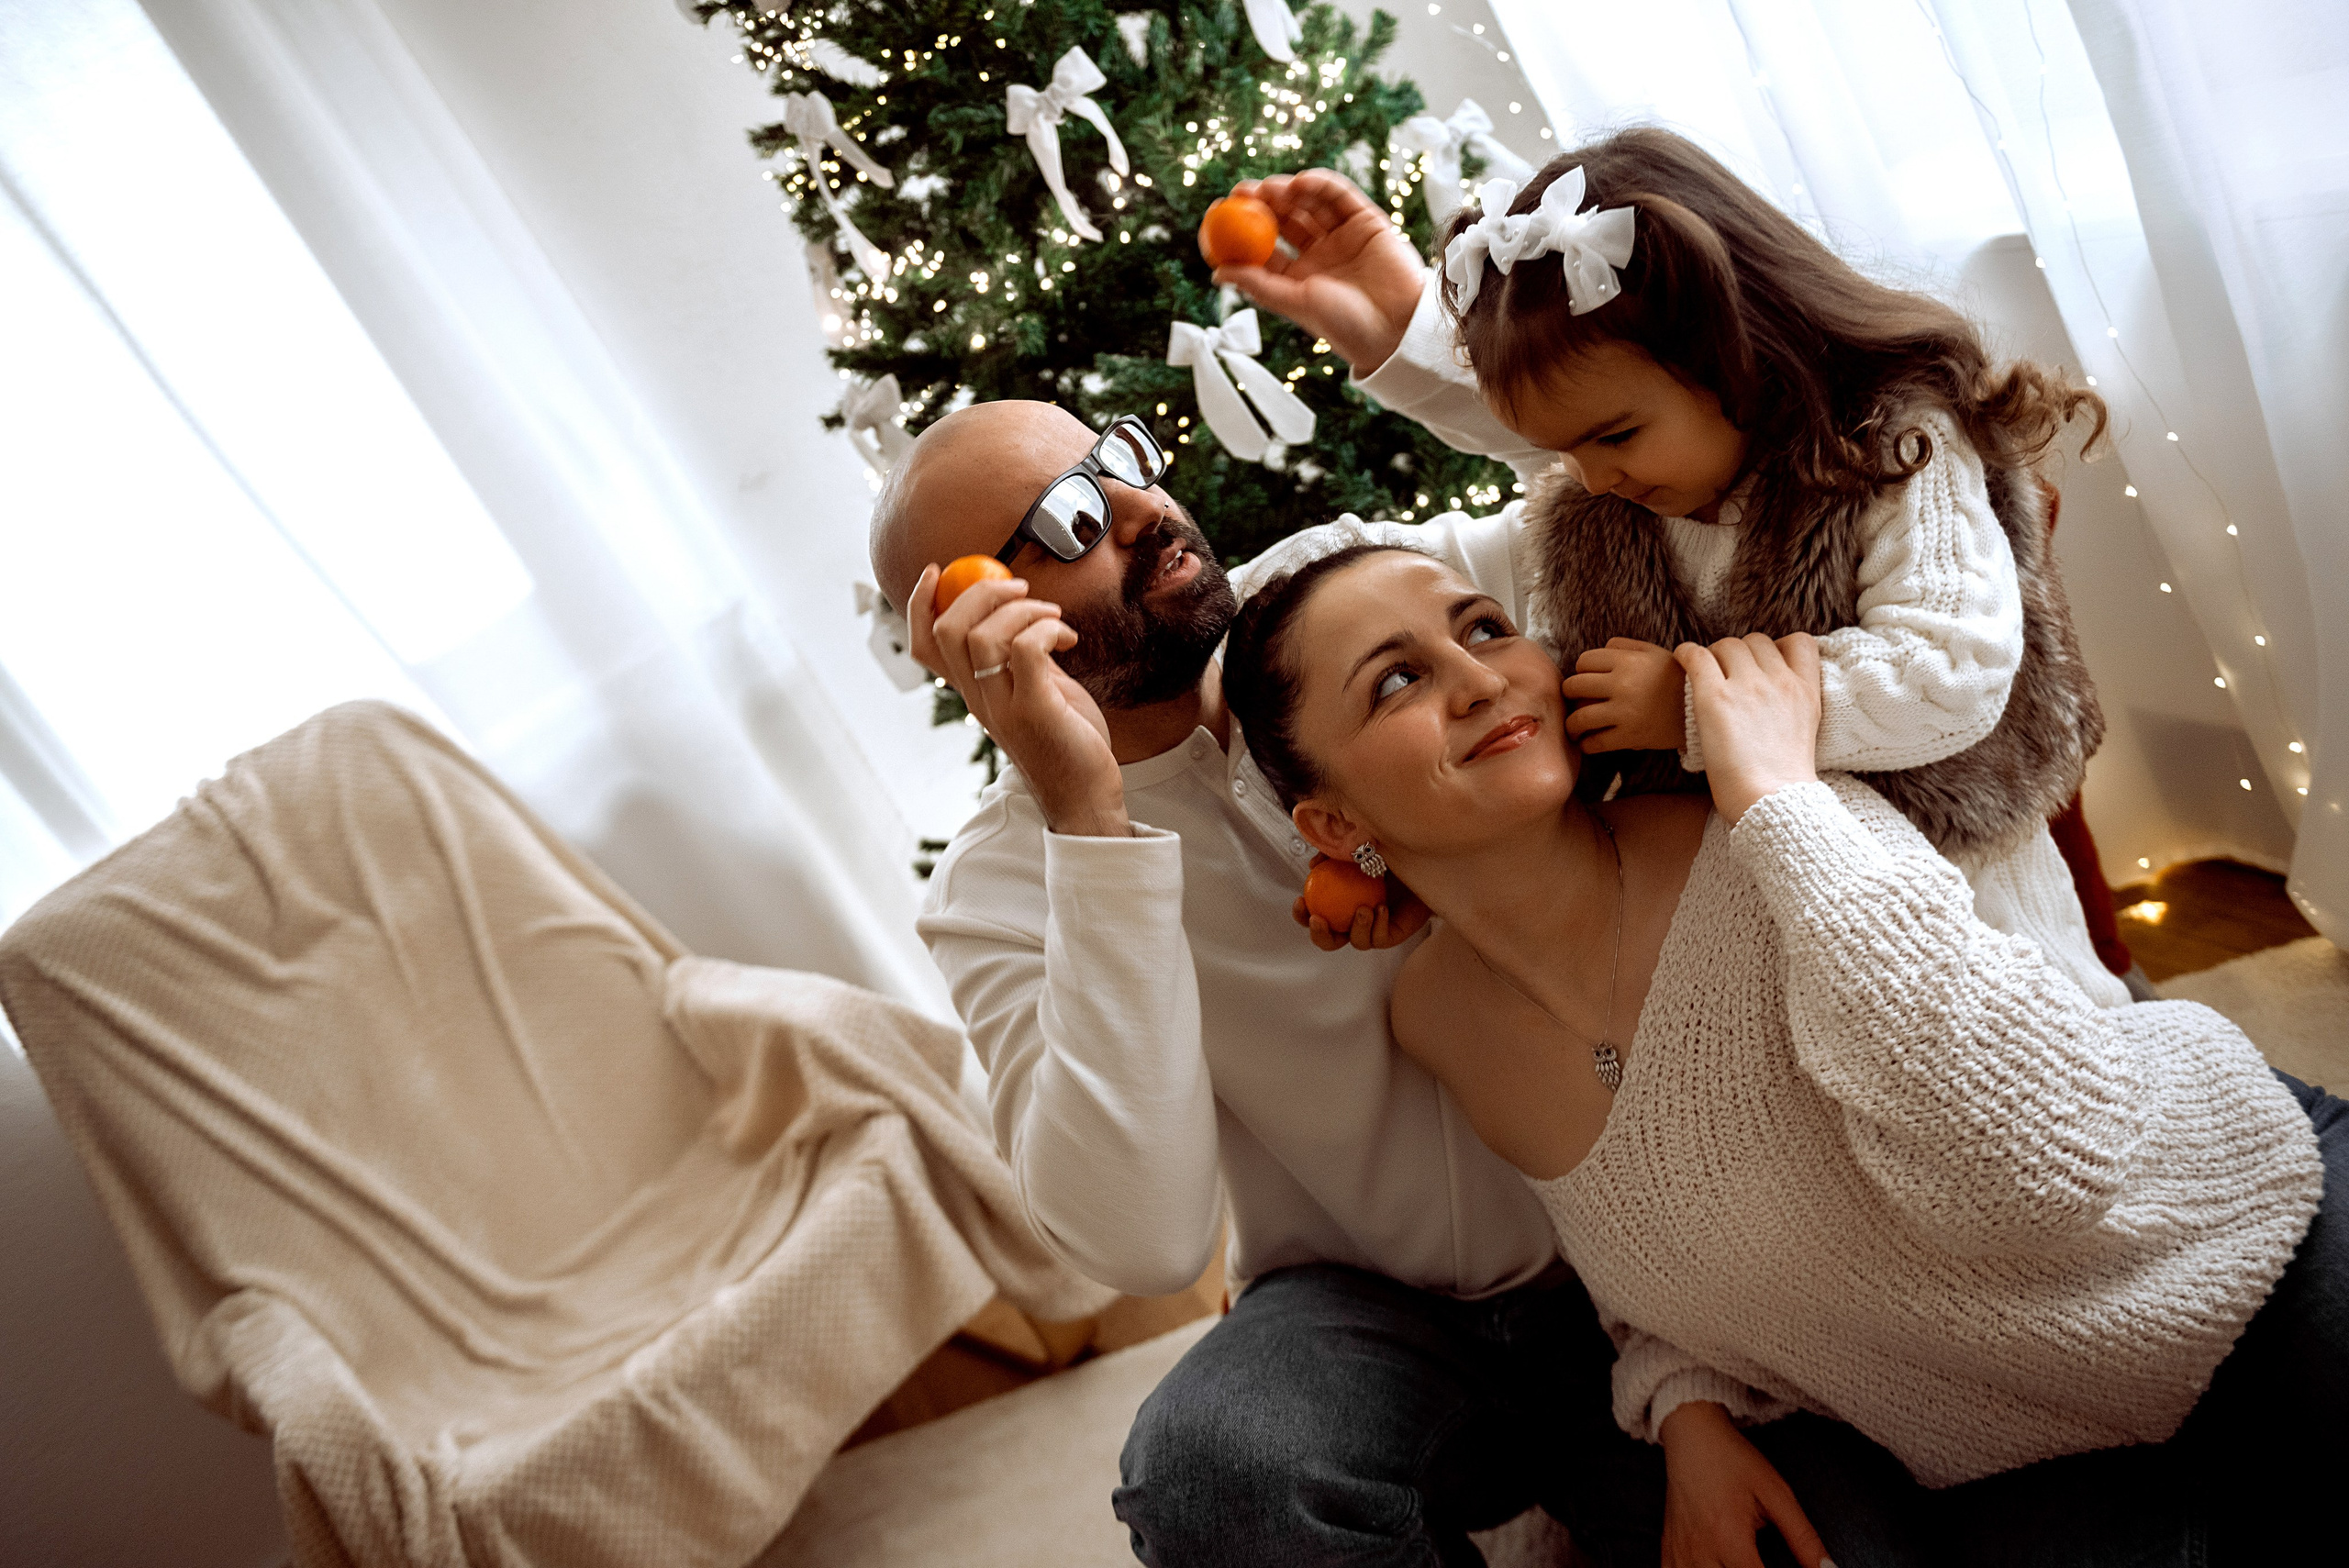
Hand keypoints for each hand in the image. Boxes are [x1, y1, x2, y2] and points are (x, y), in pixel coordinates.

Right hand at [909, 564, 1129, 836]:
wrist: (1087, 793)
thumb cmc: (1067, 739)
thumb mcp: (1037, 689)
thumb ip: (1021, 656)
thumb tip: (1022, 613)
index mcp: (971, 693)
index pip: (924, 644)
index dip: (920, 602)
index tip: (936, 571)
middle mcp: (977, 699)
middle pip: (949, 628)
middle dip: (981, 591)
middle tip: (1021, 588)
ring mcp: (1001, 706)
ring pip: (982, 635)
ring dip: (1023, 609)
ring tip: (1053, 616)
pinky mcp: (1032, 709)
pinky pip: (1026, 648)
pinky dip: (1048, 629)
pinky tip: (1069, 638)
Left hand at [1212, 170, 1426, 375]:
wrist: (1396, 327)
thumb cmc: (1345, 324)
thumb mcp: (1295, 302)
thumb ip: (1258, 284)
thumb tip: (1217, 273)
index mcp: (1297, 276)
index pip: (1263, 244)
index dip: (1241, 227)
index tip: (1220, 211)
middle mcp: (1318, 254)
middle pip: (1284, 218)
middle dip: (1262, 202)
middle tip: (1241, 191)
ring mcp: (1341, 236)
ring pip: (1309, 204)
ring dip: (1288, 191)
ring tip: (1270, 189)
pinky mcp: (1366, 221)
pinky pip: (1340, 196)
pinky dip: (1320, 184)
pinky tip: (1302, 182)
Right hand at [1290, 862, 1432, 950]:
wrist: (1419, 861)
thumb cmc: (1386, 855)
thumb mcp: (1356, 850)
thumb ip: (1333, 854)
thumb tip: (1313, 864)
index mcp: (1339, 905)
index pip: (1314, 916)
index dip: (1302, 915)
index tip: (1301, 900)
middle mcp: (1354, 922)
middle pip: (1329, 941)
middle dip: (1320, 935)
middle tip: (1320, 919)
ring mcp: (1374, 930)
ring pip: (1358, 943)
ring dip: (1357, 928)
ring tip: (1364, 909)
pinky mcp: (1393, 935)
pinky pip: (1381, 938)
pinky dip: (1379, 925)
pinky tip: (1381, 908)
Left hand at [1562, 638, 1687, 752]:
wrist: (1703, 708)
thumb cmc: (1677, 678)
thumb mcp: (1654, 652)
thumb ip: (1624, 646)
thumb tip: (1599, 651)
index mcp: (1627, 661)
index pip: (1584, 661)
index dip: (1581, 670)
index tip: (1586, 679)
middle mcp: (1622, 684)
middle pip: (1574, 686)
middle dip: (1570, 694)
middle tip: (1574, 701)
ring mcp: (1624, 712)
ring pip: (1579, 718)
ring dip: (1572, 724)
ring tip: (1575, 728)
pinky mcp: (1630, 736)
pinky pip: (1595, 742)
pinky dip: (1587, 745)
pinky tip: (1588, 743)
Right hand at [1659, 1403, 1833, 1567]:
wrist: (1692, 1435)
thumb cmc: (1734, 1461)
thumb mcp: (1777, 1494)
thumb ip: (1803, 1538)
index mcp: (1729, 1539)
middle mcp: (1700, 1552)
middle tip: (1761, 1561)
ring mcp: (1680, 1553)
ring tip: (1741, 1561)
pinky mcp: (1668, 1550)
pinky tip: (1714, 1565)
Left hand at [1673, 634, 1821, 826]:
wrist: (1773, 802)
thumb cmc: (1783, 785)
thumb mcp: (1805, 735)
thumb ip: (1791, 709)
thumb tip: (1771, 706)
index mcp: (1806, 692)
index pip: (1801, 642)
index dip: (1779, 646)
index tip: (1764, 662)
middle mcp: (1779, 681)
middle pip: (1757, 642)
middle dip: (1740, 654)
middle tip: (1725, 674)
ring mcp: (1748, 686)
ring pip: (1727, 645)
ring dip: (1714, 656)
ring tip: (1703, 675)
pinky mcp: (1716, 697)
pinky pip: (1697, 656)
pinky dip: (1686, 654)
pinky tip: (1681, 661)